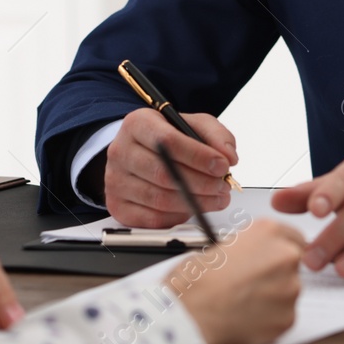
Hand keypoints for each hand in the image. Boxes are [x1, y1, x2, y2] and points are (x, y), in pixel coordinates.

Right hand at [103, 108, 238, 228]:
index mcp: (137, 124)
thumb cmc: (168, 139)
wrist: (140, 152)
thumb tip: (227, 156)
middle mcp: (121, 151)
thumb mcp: (194, 125)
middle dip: (201, 183)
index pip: (167, 141)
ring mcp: (116, 180)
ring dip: (194, 202)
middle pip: (163, 173)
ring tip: (216, 198)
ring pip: (159, 199)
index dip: (198, 156)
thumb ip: (216, 136)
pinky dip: (178, 217)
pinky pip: (152, 219)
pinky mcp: (118, 205)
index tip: (222, 165)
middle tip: (223, 186)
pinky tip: (192, 207)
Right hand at [174, 220, 304, 343]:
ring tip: (243, 302)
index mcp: (269, 231)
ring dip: (274, 296)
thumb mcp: (219, 245)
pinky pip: (284, 316)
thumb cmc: (194, 281)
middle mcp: (285, 255)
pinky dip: (270, 319)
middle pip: (294, 263)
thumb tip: (253, 255)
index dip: (278, 250)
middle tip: (251, 282)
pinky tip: (246, 317)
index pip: (294, 237)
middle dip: (277, 273)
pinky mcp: (288, 318)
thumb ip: (247, 247)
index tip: (271, 258)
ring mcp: (290, 289)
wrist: (187, 315)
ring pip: (289, 291)